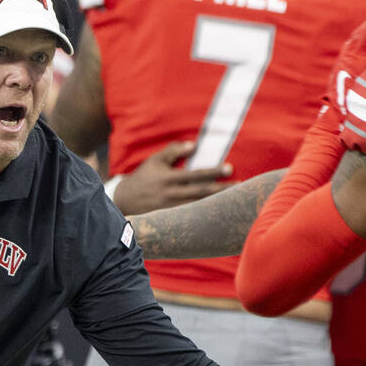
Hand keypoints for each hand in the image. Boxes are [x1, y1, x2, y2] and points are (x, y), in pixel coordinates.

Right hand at [112, 141, 232, 214]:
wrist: (124, 201)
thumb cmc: (144, 176)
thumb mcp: (155, 160)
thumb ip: (174, 150)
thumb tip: (195, 145)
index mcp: (168, 178)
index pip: (195, 175)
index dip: (213, 172)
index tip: (230, 168)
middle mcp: (171, 195)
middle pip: (201, 193)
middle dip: (222, 189)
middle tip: (241, 186)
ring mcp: (172, 210)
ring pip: (199, 207)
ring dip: (218, 204)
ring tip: (235, 201)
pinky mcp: (171, 220)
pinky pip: (192, 218)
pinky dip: (206, 216)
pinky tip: (219, 214)